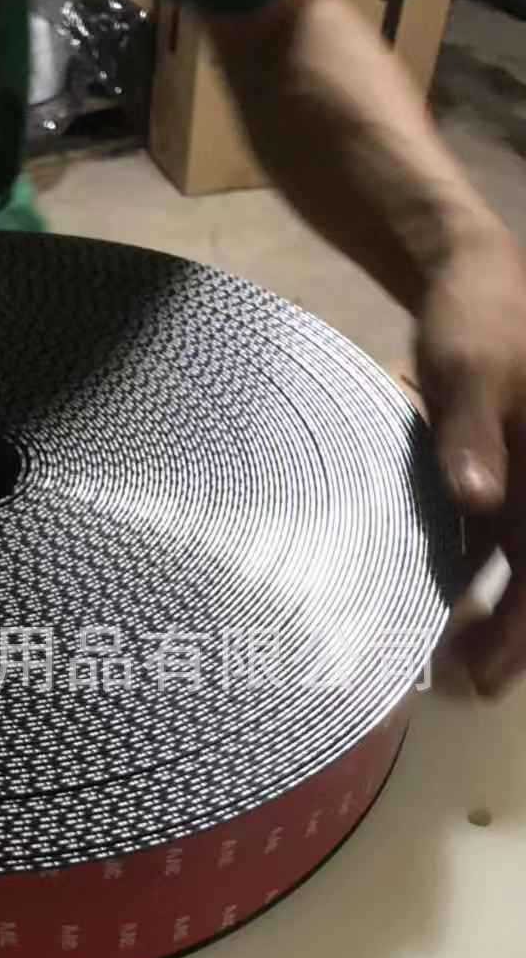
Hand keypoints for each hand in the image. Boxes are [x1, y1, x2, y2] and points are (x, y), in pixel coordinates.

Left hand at [416, 228, 525, 696]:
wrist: (471, 271)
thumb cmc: (478, 316)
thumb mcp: (468, 369)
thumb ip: (471, 433)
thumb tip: (479, 502)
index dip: (523, 627)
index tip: (490, 675)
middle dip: (513, 635)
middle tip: (472, 686)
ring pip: (517, 562)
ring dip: (492, 610)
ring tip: (453, 661)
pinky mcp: (502, 472)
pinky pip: (494, 535)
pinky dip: (471, 569)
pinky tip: (439, 599)